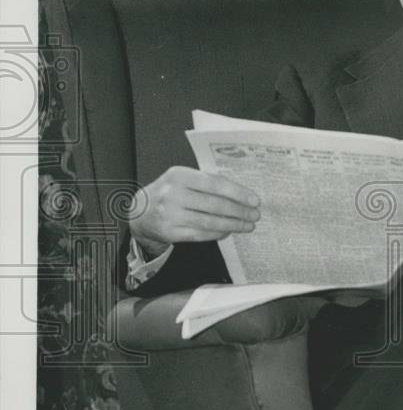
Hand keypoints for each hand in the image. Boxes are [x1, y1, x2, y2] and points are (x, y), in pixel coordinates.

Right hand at [128, 166, 259, 256]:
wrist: (140, 212)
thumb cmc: (169, 192)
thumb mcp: (183, 179)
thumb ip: (207, 182)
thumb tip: (241, 193)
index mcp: (179, 175)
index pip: (214, 184)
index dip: (237, 193)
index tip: (254, 200)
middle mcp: (173, 194)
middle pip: (215, 205)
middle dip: (239, 211)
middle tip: (255, 215)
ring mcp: (171, 215)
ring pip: (210, 222)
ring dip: (233, 225)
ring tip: (247, 225)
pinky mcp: (171, 232)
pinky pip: (201, 234)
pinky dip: (218, 233)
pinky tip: (229, 231)